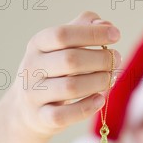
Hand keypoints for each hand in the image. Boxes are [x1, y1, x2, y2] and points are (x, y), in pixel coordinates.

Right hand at [0, 11, 121, 142]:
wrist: (26, 110)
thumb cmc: (53, 72)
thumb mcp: (61, 47)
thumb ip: (83, 29)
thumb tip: (105, 23)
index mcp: (37, 44)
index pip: (63, 34)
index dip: (92, 34)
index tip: (116, 35)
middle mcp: (32, 67)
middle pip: (70, 60)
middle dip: (101, 59)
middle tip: (116, 59)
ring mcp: (34, 94)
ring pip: (71, 87)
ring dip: (98, 82)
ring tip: (110, 78)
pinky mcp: (41, 118)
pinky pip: (65, 115)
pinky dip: (87, 107)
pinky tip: (100, 99)